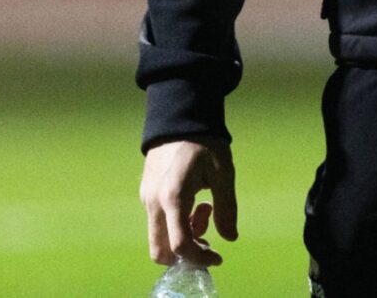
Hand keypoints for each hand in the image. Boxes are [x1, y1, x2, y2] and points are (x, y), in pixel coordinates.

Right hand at [141, 136, 237, 266]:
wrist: (180, 118)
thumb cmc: (205, 142)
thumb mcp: (223, 172)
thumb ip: (226, 207)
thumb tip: (230, 238)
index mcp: (174, 196)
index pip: (180, 245)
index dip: (199, 258)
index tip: (217, 255)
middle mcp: (154, 201)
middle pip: (161, 251)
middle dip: (186, 252)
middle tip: (208, 232)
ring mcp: (147, 198)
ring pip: (160, 237)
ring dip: (183, 235)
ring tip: (204, 208)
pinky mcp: (146, 194)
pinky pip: (158, 222)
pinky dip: (176, 223)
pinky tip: (194, 201)